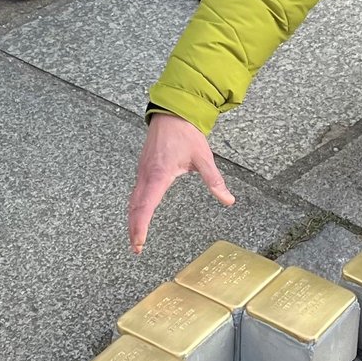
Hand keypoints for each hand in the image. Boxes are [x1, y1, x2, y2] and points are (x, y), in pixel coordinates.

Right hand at [128, 113, 234, 252]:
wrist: (171, 113)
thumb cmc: (185, 133)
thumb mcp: (203, 157)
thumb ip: (214, 180)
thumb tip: (228, 200)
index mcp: (159, 174)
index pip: (146, 205)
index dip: (140, 225)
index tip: (139, 241)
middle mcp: (146, 174)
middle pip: (135, 206)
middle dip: (134, 228)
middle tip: (136, 247)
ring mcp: (142, 171)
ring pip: (133, 199)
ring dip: (132, 218)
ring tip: (135, 237)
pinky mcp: (143, 168)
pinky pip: (135, 191)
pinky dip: (135, 207)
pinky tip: (139, 214)